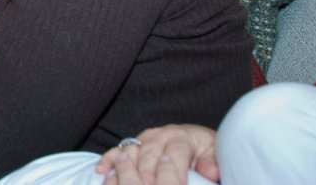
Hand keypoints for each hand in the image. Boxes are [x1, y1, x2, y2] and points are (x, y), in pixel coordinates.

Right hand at [96, 125, 218, 184]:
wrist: (195, 140)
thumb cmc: (205, 150)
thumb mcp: (214, 154)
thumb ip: (212, 162)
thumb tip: (211, 171)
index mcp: (181, 136)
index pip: (176, 152)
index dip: (176, 170)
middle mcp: (160, 135)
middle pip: (151, 153)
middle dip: (149, 172)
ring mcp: (143, 139)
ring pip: (132, 152)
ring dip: (126, 168)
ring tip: (124, 182)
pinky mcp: (132, 146)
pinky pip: (117, 151)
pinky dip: (108, 159)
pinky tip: (102, 170)